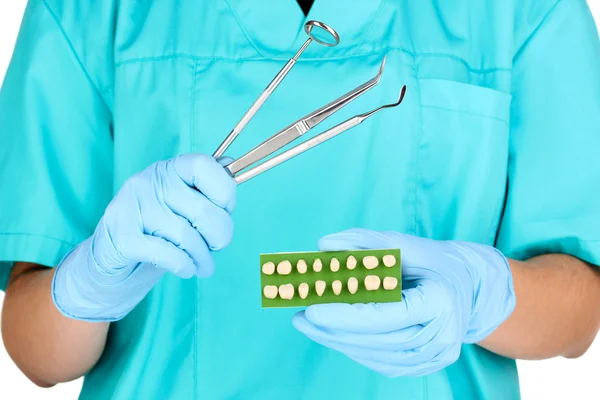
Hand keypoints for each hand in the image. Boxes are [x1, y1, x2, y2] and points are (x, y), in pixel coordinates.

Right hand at [51, 153, 235, 321]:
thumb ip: (207, 186)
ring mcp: (131, 207)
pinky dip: (184, 265)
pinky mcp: (122, 236)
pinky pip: (168, 254)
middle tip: (216, 247)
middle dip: (220, 236)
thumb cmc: (158, 229)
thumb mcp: (183, 202)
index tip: (225, 209)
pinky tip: (186, 268)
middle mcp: (148, 181)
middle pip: (203, 210)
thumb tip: (232, 164)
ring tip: (204, 265)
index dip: (224, 192)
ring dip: (202, 258)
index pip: (204, 166)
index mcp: (169, 168)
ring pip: (187, 236)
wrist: (112, 258)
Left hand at [292, 228, 515, 376]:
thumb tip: (324, 244)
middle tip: (301, 317)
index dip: (347, 315)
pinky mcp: (425, 366)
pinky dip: (356, 349)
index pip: (387, 314)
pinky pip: (384, 363)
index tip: (312, 309)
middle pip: (379, 340)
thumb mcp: (403, 244)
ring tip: (309, 326)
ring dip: (339, 342)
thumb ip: (363, 242)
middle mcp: (442, 336)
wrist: (468, 288)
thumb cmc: (433, 263)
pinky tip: (334, 336)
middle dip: (335, 330)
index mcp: (440, 302)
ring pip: (378, 357)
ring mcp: (435, 357)